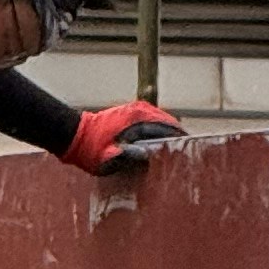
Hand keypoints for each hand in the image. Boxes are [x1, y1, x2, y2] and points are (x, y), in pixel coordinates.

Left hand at [67, 101, 183, 174]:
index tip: (192, 153)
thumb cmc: (90, 150)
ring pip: (164, 124)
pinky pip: (155, 124)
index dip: (182, 142)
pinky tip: (165, 149)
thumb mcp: (109, 158)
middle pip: (171, 125)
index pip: (170, 129)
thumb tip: (149, 155)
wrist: (75, 136)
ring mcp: (138, 110)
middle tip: (190, 157)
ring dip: (171, 137)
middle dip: (179, 140)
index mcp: (138, 118)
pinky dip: (162, 134)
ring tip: (180, 154)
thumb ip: (129, 156)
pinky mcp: (134, 114)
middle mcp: (141, 110)